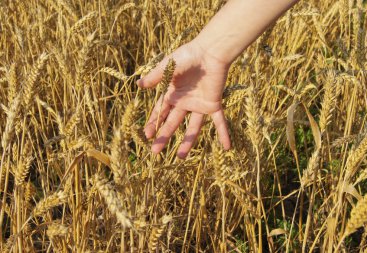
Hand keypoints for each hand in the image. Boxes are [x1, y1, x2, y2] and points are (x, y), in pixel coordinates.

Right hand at [137, 41, 230, 158]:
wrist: (210, 51)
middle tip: (155, 151)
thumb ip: (156, 77)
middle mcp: (184, 102)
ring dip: (188, 142)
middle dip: (163, 136)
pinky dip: (223, 133)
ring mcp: (199, 105)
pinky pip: (219, 122)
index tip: (146, 135)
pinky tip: (227, 147)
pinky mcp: (213, 104)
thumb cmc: (188, 55)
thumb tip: (138, 85)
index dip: (153, 123)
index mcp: (172, 94)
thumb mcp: (169, 66)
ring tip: (181, 157)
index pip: (160, 112)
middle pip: (172, 123)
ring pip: (193, 128)